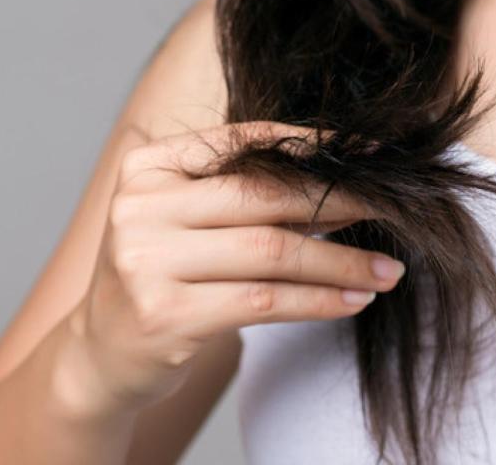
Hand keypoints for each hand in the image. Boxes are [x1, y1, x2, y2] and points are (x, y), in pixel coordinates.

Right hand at [59, 121, 403, 416]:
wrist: (101, 352)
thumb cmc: (160, 277)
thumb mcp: (186, 222)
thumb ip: (244, 197)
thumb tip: (344, 186)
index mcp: (147, 167)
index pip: (242, 143)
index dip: (311, 146)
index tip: (369, 155)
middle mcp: (140, 206)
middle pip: (263, 196)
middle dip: (339, 203)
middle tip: (394, 210)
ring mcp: (147, 261)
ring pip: (272, 251)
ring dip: (340, 261)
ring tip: (386, 270)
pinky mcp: (165, 315)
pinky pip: (264, 300)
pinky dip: (318, 300)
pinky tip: (353, 300)